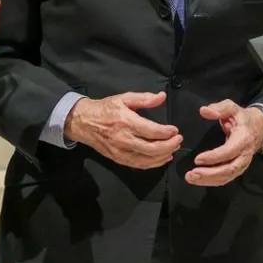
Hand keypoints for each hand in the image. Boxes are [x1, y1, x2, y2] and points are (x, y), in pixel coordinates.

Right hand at [66, 92, 181, 168]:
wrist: (84, 122)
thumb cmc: (106, 108)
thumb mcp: (124, 98)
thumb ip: (144, 98)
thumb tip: (162, 96)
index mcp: (126, 122)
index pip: (151, 131)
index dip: (166, 132)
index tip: (175, 130)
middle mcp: (123, 139)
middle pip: (151, 148)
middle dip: (169, 145)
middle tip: (178, 140)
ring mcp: (120, 151)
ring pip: (146, 159)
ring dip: (163, 156)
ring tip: (173, 149)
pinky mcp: (118, 159)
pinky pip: (138, 165)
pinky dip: (152, 164)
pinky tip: (162, 159)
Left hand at [186, 101, 262, 186]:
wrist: (259, 127)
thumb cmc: (242, 117)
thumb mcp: (232, 108)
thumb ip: (219, 108)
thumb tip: (204, 111)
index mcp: (243, 138)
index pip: (229, 151)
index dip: (214, 157)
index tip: (198, 159)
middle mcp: (245, 154)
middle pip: (229, 169)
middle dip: (210, 174)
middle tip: (192, 173)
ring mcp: (242, 164)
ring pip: (227, 176)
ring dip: (209, 180)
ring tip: (191, 178)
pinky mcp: (238, 168)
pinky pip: (226, 178)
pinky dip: (212, 181)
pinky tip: (199, 180)